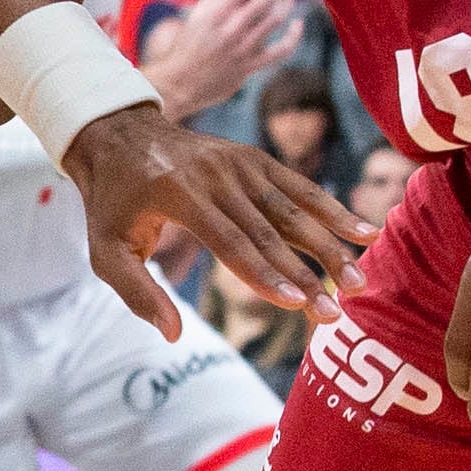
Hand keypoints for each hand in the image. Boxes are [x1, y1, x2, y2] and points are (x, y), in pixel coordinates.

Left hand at [61, 104, 354, 336]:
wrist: (120, 136)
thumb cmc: (113, 203)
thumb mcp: (106, 250)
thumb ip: (138, 293)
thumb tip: (173, 335)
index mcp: (180, 195)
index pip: (232, 242)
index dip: (266, 274)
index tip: (298, 303)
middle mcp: (217, 176)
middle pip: (271, 231)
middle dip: (308, 274)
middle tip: (337, 311)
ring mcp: (240, 164)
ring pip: (294, 208)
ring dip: (331, 245)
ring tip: (360, 280)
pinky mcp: (254, 159)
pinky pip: (298, 187)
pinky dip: (332, 209)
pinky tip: (364, 233)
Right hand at [143, 0, 303, 113]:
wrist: (182, 82)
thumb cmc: (191, 42)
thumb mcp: (201, 9)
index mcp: (217, 11)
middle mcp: (231, 27)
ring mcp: (243, 48)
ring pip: (276, 20)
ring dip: (286, 4)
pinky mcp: (252, 65)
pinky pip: (281, 50)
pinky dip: (294, 36)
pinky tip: (297, 24)